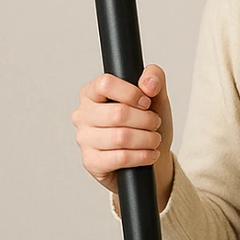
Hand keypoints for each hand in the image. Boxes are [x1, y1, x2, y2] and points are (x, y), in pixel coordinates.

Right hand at [71, 64, 174, 206]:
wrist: (148, 158)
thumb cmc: (146, 125)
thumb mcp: (156, 97)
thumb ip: (154, 78)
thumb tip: (148, 84)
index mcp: (92, 93)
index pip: (105, 84)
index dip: (132, 93)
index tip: (146, 102)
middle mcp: (83, 115)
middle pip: (118, 113)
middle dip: (146, 120)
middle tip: (155, 123)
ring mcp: (84, 139)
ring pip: (121, 137)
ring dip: (147, 139)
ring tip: (154, 139)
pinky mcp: (91, 162)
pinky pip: (121, 157)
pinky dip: (142, 156)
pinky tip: (150, 154)